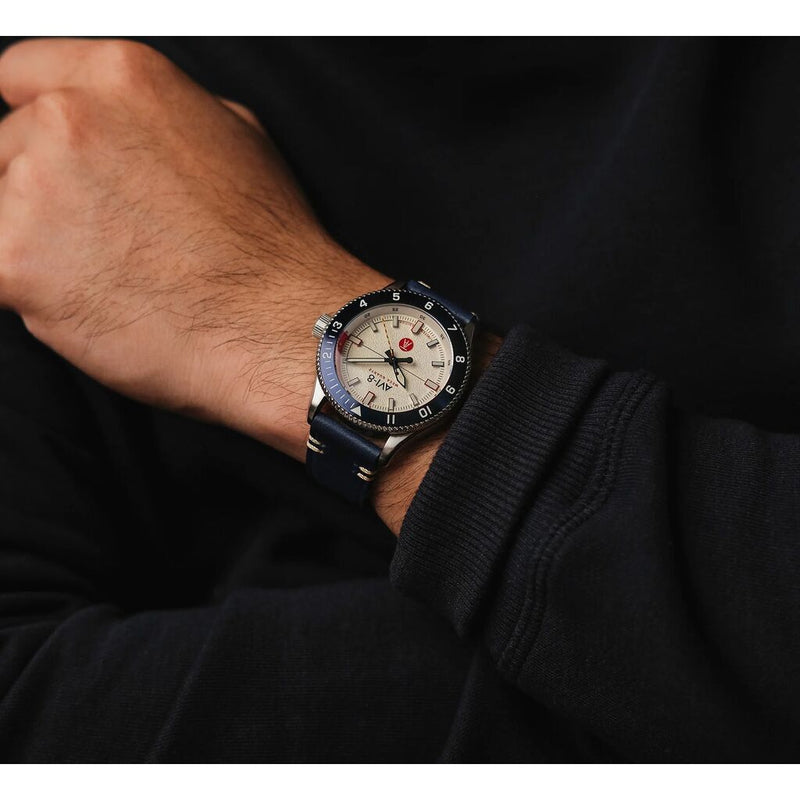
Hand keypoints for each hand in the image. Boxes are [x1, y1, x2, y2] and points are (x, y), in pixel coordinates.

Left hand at [0, 38, 498, 534]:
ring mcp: (34, 190)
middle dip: (40, 191)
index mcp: (122, 79)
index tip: (47, 160)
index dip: (32, 121)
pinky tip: (84, 305)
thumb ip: (161, 117)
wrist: (278, 325)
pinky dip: (28, 291)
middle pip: (6, 149)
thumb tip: (130, 124)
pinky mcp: (15, 263)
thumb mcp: (237, 138)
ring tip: (103, 279)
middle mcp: (68, 120)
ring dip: (34, 244)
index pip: (20, 77)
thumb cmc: (269, 246)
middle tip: (99, 240)